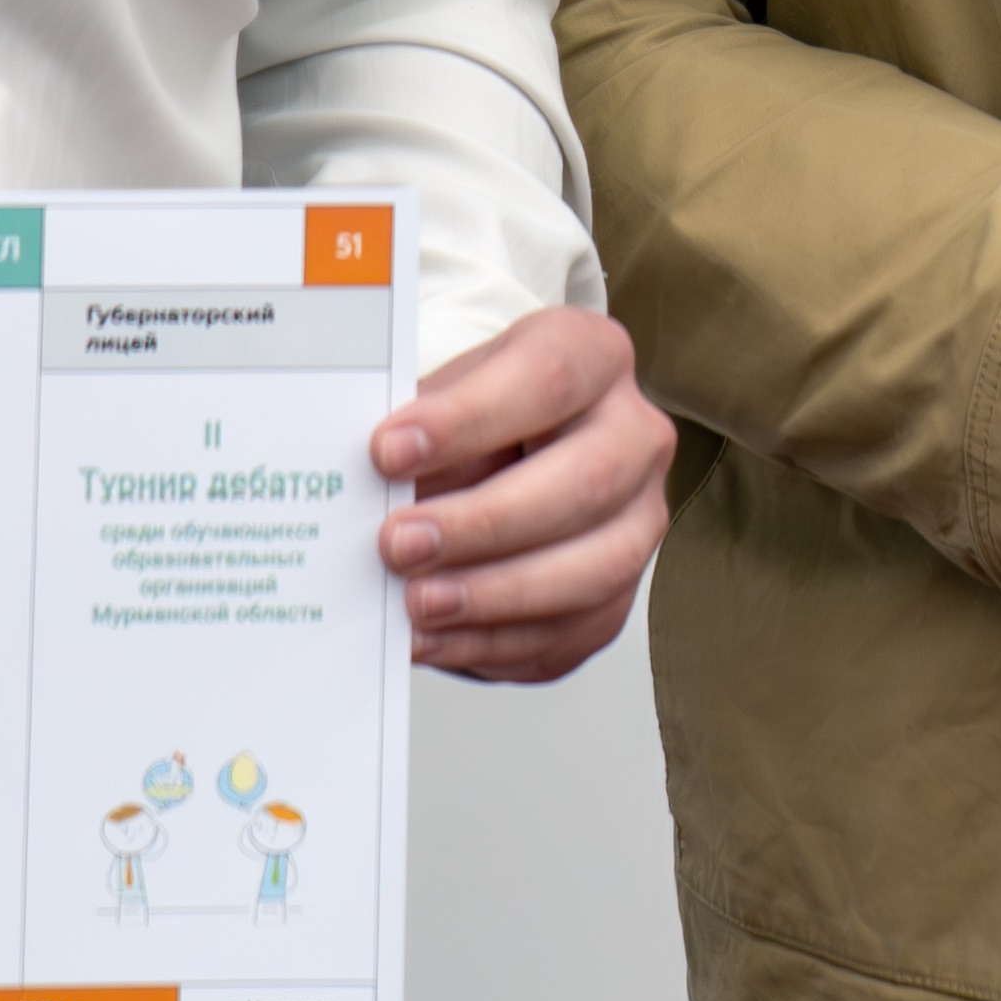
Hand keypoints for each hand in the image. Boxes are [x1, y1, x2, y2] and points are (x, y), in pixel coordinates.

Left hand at [374, 305, 676, 682]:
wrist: (503, 457)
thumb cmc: (473, 422)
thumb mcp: (445, 398)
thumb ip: (417, 434)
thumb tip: (362, 489)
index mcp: (594, 358)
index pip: (547, 378)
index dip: (468, 419)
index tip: (389, 451)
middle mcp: (634, 435)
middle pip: (585, 481)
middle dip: (484, 522)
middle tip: (399, 543)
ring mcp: (638, 521)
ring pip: (593, 568)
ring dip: (494, 593)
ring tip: (416, 602)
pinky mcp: (617, 597)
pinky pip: (569, 632)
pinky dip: (492, 643)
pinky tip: (433, 637)